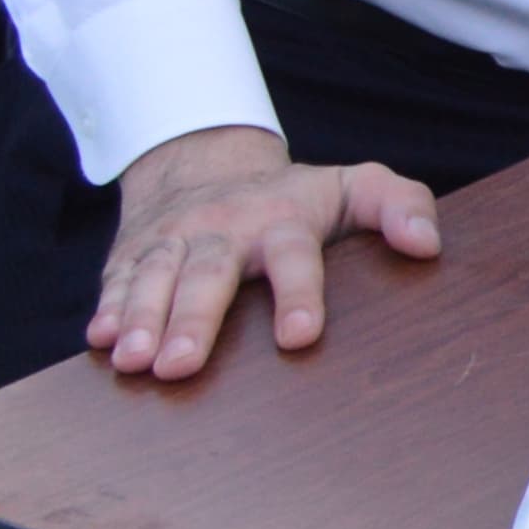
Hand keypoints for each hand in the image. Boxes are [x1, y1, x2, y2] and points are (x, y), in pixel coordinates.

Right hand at [87, 122, 441, 380]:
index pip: (293, 255)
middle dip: (194, 320)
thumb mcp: (354, 187)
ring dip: (142, 319)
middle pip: (209, 273)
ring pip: (155, 277)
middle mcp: (224, 228)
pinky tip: (100, 342)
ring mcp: (173, 239)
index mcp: (283, 219)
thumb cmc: (296, 195)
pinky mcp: (132, 253)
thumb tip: (428, 245)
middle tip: (181, 367)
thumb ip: (400, 205)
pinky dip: (108, 308)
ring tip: (135, 363)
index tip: (300, 336)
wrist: (206, 161)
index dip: (299, 293)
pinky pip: (116, 279)